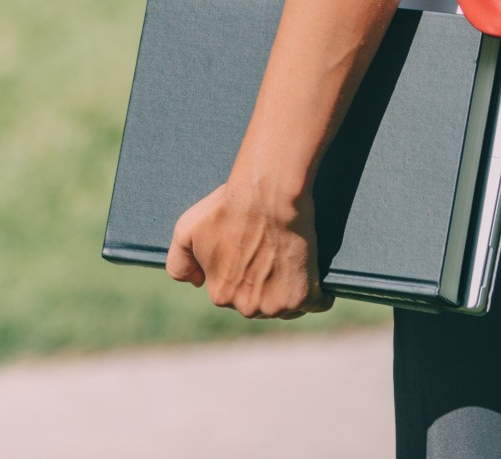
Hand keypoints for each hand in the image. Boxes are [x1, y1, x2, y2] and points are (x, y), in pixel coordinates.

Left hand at [166, 174, 332, 318]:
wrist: (269, 193)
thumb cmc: (229, 206)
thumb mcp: (186, 230)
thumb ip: (179, 264)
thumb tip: (195, 284)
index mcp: (220, 294)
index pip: (234, 294)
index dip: (245, 274)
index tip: (255, 256)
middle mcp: (246, 307)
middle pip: (261, 304)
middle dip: (267, 287)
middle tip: (275, 257)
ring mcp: (276, 305)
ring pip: (287, 307)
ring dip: (291, 292)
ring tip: (294, 265)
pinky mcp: (304, 296)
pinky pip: (318, 304)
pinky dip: (320, 295)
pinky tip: (317, 278)